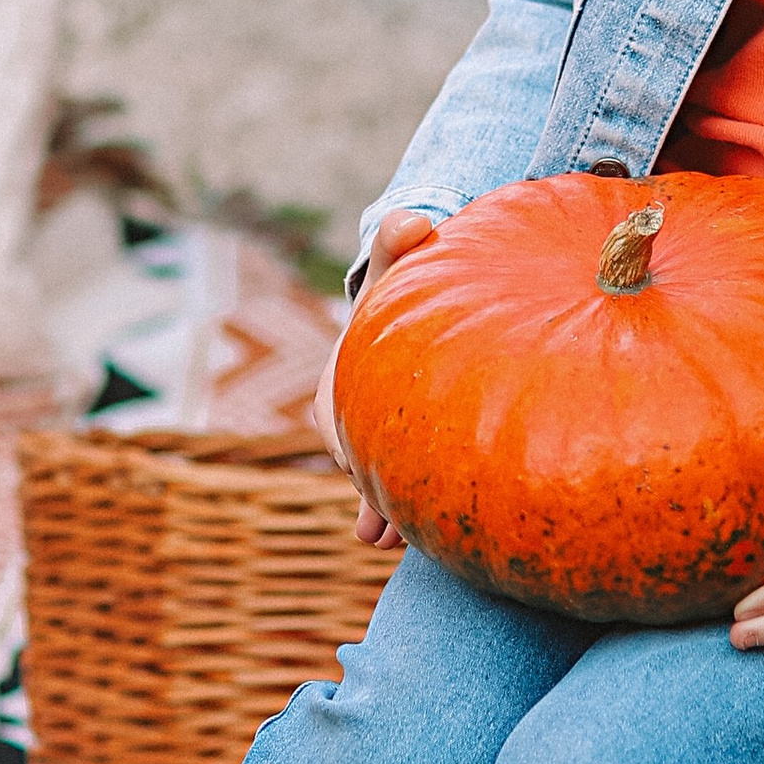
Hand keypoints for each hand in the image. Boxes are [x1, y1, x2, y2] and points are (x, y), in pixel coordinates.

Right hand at [318, 210, 438, 547]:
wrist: (427, 295)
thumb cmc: (410, 276)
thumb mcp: (398, 257)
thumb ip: (398, 238)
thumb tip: (410, 220)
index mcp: (340, 376)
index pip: (335, 420)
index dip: (352, 450)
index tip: (369, 474)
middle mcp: (351, 411)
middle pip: (357, 463)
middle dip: (370, 495)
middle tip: (389, 529)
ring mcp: (379, 433)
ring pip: (379, 480)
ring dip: (388, 512)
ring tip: (399, 543)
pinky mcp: (405, 447)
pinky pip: (402, 484)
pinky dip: (407, 511)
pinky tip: (423, 541)